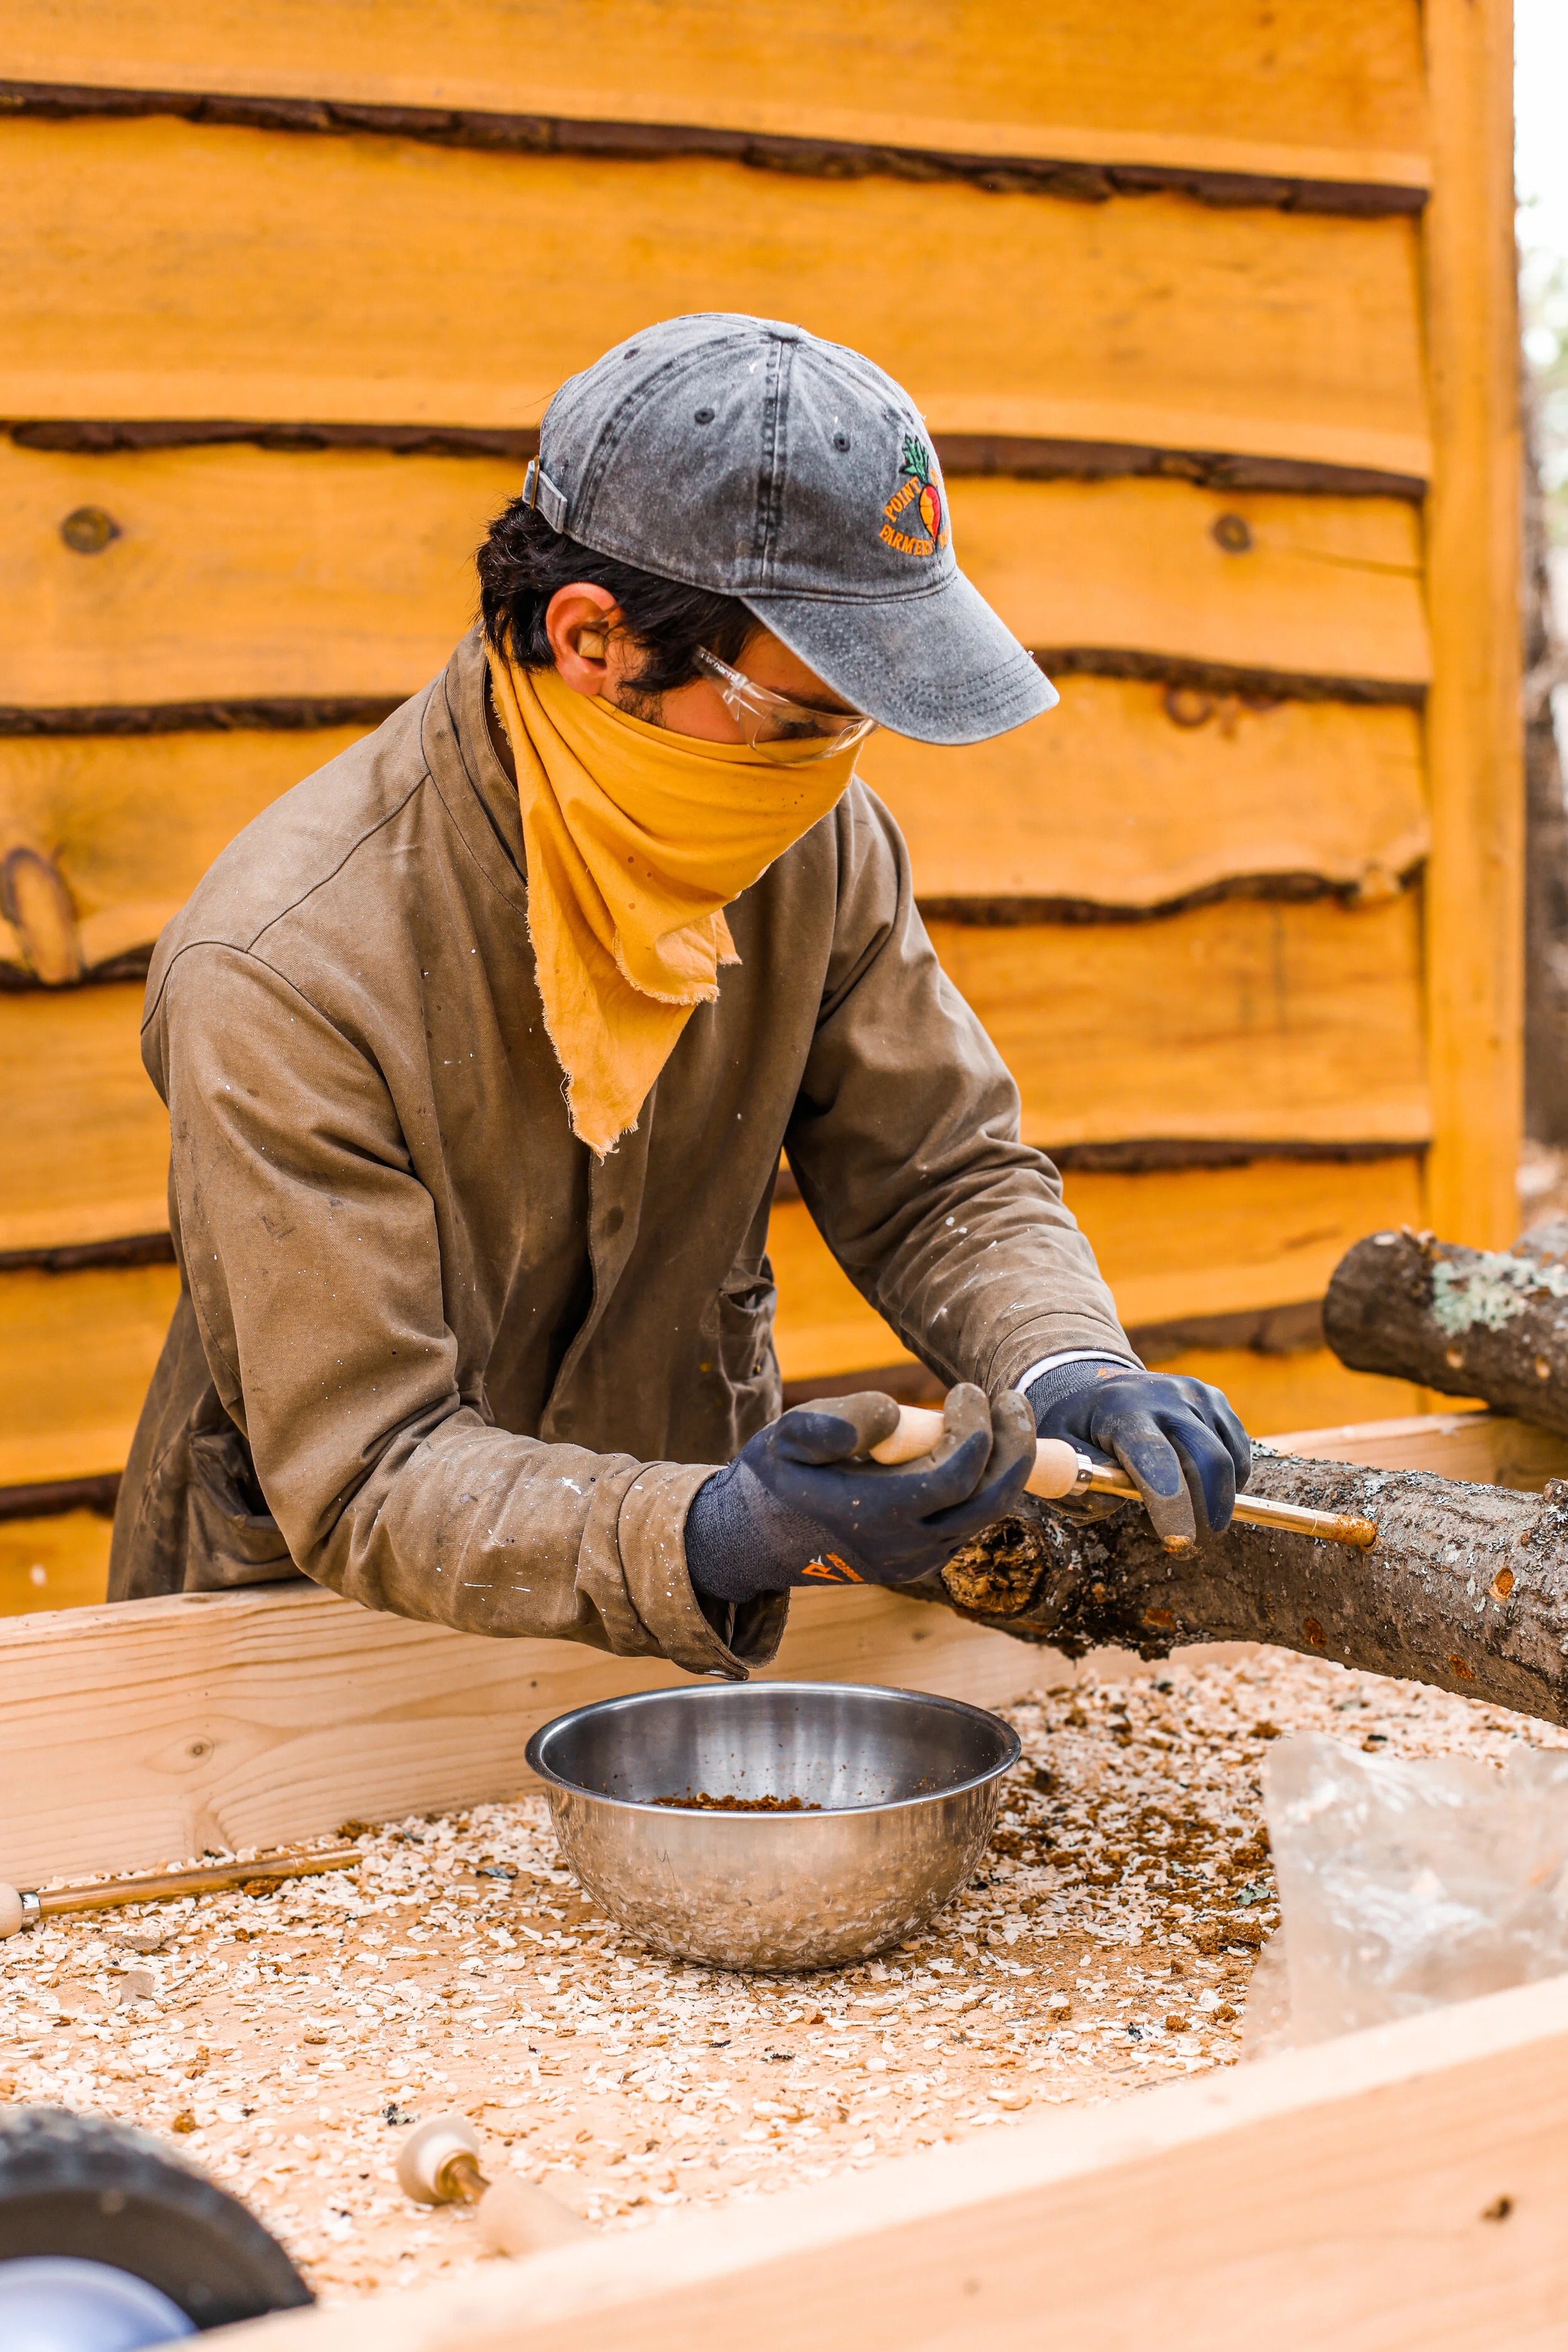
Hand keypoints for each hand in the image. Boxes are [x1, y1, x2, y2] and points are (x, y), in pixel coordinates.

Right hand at [684, 1383, 1035, 1604]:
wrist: (752, 1541)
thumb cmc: (773, 1479)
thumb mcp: (787, 1437)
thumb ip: (836, 1422)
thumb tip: (895, 1413)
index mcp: (875, 1514)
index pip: (956, 1475)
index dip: (975, 1428)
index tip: (966, 1389)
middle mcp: (904, 1547)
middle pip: (990, 1501)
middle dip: (1015, 1447)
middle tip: (1014, 1401)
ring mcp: (915, 1561)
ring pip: (985, 1516)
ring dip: (1004, 1466)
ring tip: (1004, 1419)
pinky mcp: (917, 1563)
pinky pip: (967, 1525)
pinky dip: (985, 1487)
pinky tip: (979, 1451)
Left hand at [1027, 1363, 1250, 1547]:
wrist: (1100, 1389)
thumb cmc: (1080, 1431)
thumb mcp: (1061, 1452)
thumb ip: (1080, 1482)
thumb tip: (1110, 1503)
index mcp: (1121, 1408)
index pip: (1154, 1456)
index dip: (1170, 1502)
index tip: (1178, 1540)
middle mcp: (1165, 1396)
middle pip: (1207, 1459)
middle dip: (1206, 1513)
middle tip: (1189, 1545)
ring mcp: (1196, 1396)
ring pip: (1228, 1461)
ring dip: (1213, 1503)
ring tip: (1178, 1514)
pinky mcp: (1217, 1401)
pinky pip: (1238, 1454)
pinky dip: (1227, 1485)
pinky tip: (1196, 1491)